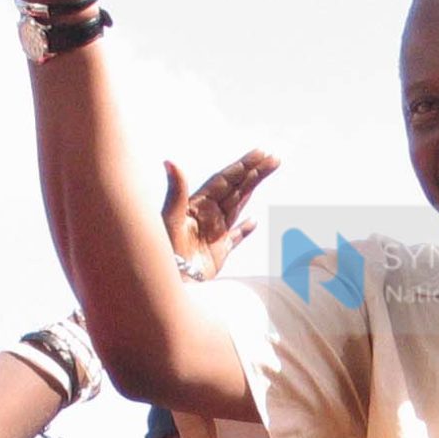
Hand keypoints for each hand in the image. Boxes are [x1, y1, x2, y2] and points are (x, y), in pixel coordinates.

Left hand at [162, 151, 280, 278]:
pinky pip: (235, 238)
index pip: (225, 180)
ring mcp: (213, 234)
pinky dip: (244, 230)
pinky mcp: (218, 254)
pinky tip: (253, 222)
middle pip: (235, 189)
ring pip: (238, 206)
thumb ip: (176, 191)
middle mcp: (207, 216)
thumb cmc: (164, 252)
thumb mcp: (170, 219)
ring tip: (268, 173)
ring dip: (253, 190)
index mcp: (198, 205)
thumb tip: (169, 161)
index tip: (260, 153)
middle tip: (274, 158)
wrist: (171, 284)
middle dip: (254, 173)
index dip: (242, 166)